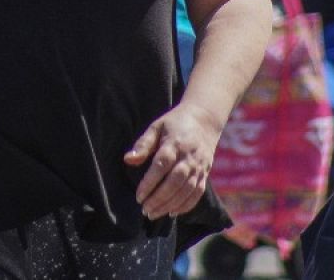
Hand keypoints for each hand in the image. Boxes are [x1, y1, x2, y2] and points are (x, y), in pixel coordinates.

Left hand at [124, 102, 221, 220]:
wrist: (204, 120)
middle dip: (159, 198)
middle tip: (144, 209)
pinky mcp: (205, 173)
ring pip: (186, 190)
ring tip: (153, 214)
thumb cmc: (174, 123)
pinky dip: (185, 205)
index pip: (162, 165)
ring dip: (170, 205)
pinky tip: (171, 212)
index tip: (138, 196)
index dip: (150, 182)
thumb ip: (143, 144)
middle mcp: (189, 157)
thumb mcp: (156, 127)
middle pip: (175, 181)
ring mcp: (200, 166)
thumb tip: (128, 159)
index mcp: (175, 143)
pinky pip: (197, 193)